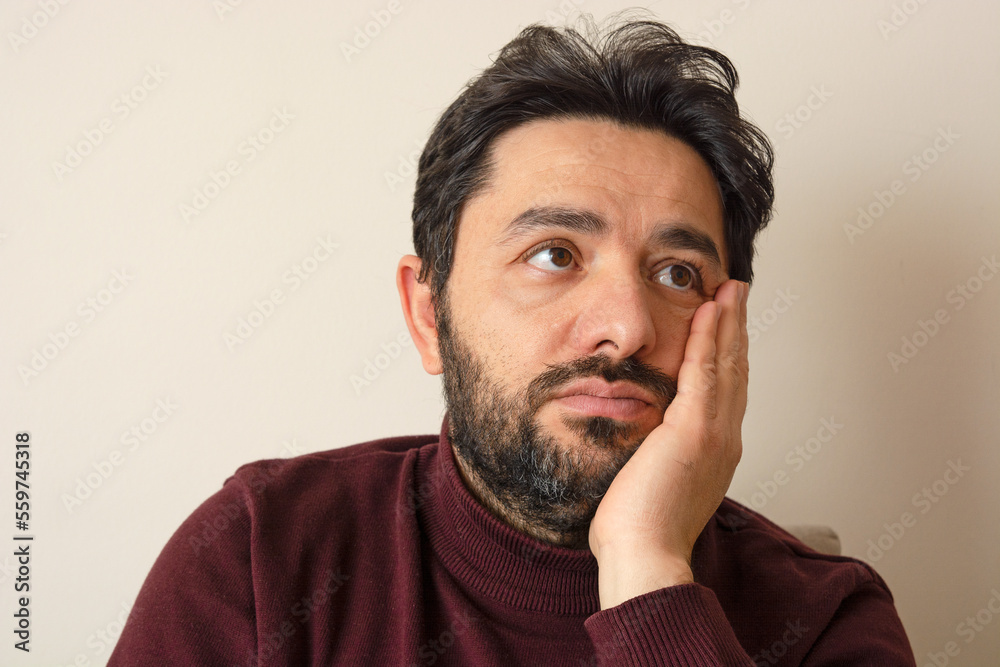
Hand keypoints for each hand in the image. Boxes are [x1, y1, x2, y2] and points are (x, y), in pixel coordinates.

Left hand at [588, 278, 748, 608]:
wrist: (645, 556)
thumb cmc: (640, 530)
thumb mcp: (653, 481)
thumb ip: (655, 455)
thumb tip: (640, 444)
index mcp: (715, 451)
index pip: (725, 390)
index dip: (728, 353)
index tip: (725, 326)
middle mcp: (723, 438)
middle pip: (734, 370)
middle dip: (735, 329)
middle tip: (737, 294)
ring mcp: (714, 433)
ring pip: (726, 364)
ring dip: (728, 322)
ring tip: (730, 289)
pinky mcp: (694, 430)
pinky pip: (704, 372)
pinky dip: (709, 338)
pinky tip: (710, 311)